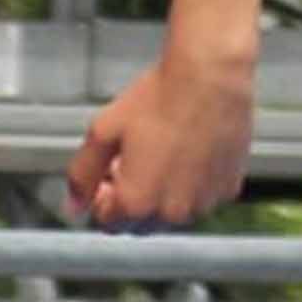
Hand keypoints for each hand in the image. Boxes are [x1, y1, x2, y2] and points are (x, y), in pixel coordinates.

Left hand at [63, 41, 256, 230]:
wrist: (210, 78)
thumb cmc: (158, 100)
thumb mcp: (103, 132)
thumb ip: (82, 174)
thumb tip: (73, 205)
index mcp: (136, 203)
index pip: (108, 221)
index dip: (102, 195)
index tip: (107, 171)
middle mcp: (172, 212)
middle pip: (140, 223)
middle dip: (131, 199)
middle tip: (132, 159)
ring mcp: (204, 203)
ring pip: (172, 213)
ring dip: (162, 194)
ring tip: (162, 151)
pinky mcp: (228, 189)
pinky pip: (201, 197)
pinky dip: (192, 184)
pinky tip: (188, 151)